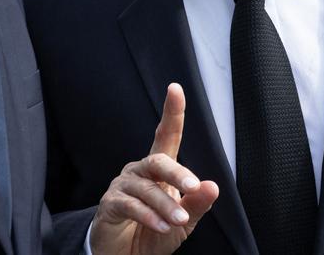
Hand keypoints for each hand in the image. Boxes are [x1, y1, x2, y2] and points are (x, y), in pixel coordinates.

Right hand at [88, 83, 218, 254]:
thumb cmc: (153, 234)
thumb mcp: (183, 223)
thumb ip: (196, 205)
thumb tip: (213, 186)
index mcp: (158, 171)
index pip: (166, 136)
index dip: (171, 113)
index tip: (176, 89)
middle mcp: (139, 172)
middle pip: (157, 161)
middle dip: (177, 172)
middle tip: (194, 185)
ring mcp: (122, 187)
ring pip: (146, 187)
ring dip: (165, 205)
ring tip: (178, 221)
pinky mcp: (110, 205)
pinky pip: (130, 205)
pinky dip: (147, 215)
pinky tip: (160, 226)